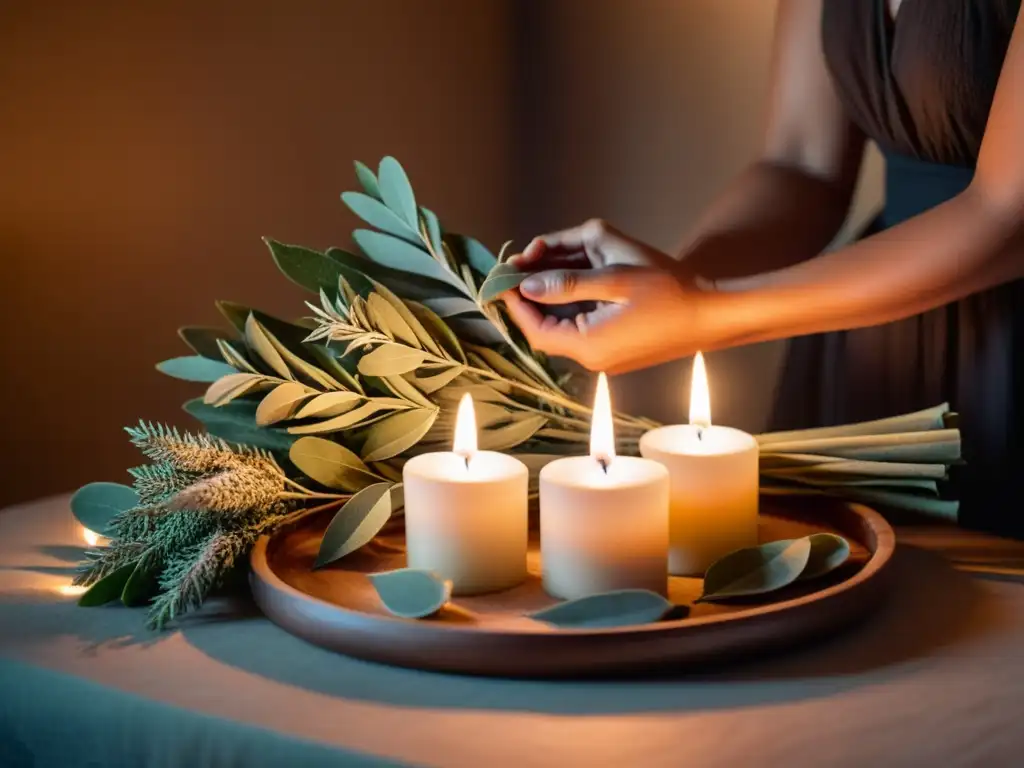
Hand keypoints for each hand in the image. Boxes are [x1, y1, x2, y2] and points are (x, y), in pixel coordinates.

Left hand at [503, 219, 727, 372]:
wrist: (712, 312)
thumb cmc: (669, 291)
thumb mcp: (615, 278)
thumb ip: (567, 283)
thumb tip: (527, 286)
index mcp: (589, 345)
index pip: (535, 328)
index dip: (515, 304)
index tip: (505, 277)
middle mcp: (593, 359)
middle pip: (545, 331)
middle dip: (530, 299)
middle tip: (519, 268)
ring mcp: (606, 358)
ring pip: (562, 329)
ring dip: (551, 301)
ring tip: (541, 269)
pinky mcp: (617, 351)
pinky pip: (581, 329)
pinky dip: (570, 307)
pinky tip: (570, 284)